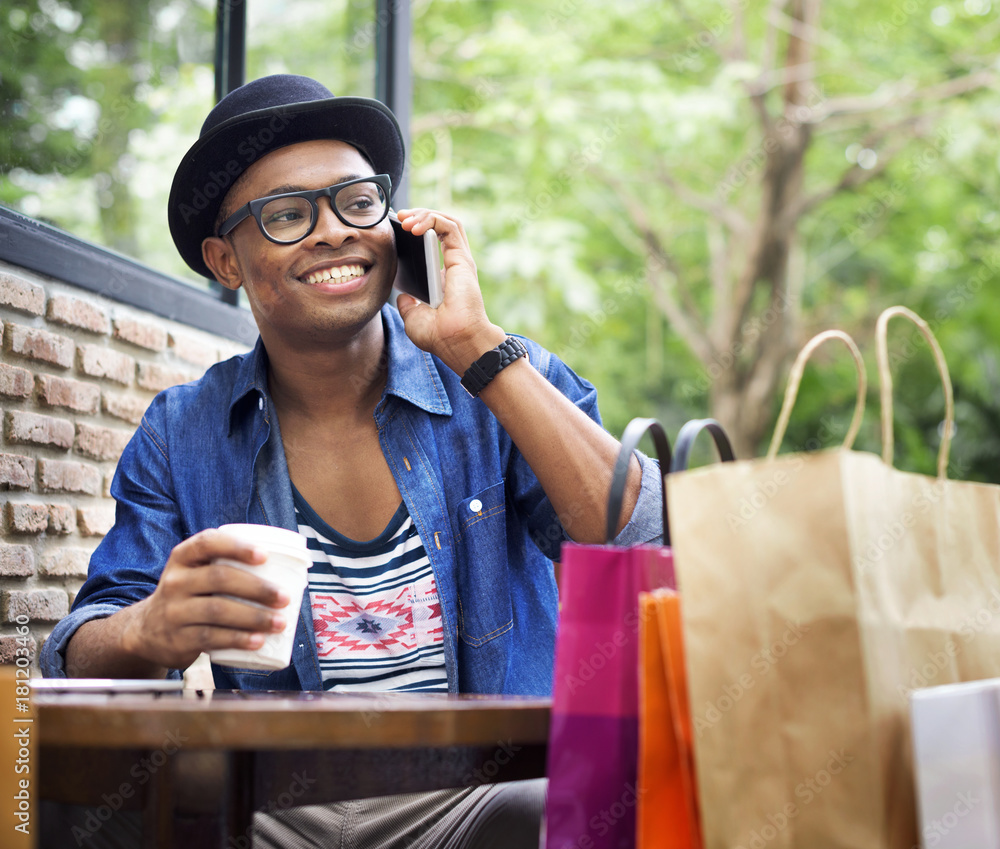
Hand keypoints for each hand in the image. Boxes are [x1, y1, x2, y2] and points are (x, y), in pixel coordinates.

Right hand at [120, 529, 290, 670]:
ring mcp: (174, 611)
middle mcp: (175, 581)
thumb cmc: (190, 594)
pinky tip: (258, 640)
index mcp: (184, 557)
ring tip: (279, 622)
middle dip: (257, 588)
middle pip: (219, 578)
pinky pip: (211, 638)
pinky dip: (238, 639)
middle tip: (284, 597)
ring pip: (218, 610)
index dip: (237, 547)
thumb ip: (227, 564)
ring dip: (254, 617)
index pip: (208, 543)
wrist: (147, 630)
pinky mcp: (177, 638)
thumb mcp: (196, 572)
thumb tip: (286, 568)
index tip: (264, 555)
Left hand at [392, 208, 506, 374]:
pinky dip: (432, 220)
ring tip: (404, 219)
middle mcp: (452, 266)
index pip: (431, 244)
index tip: (395, 230)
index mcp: (443, 278)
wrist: (456, 342)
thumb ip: (409, 305)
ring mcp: (459, 260)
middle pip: (439, 228)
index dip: (415, 232)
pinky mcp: (462, 258)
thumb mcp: (413, 319)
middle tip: (398, 218)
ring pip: (446, 222)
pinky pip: (449, 226)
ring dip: (425, 214)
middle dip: (418, 216)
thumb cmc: (440, 336)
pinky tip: (413, 227)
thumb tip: (402, 296)